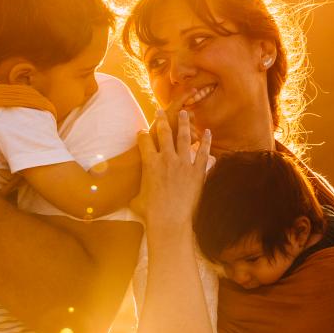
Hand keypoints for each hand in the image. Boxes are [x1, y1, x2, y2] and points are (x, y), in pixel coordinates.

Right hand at [133, 109, 210, 236]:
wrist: (169, 221)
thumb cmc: (151, 213)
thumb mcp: (136, 200)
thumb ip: (133, 194)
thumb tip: (125, 200)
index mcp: (149, 163)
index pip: (144, 142)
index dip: (142, 135)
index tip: (142, 130)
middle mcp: (166, 159)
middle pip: (163, 133)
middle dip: (161, 120)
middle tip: (160, 111)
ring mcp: (183, 164)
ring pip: (184, 138)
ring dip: (184, 124)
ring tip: (185, 113)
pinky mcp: (197, 172)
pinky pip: (203, 153)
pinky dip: (206, 142)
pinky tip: (208, 132)